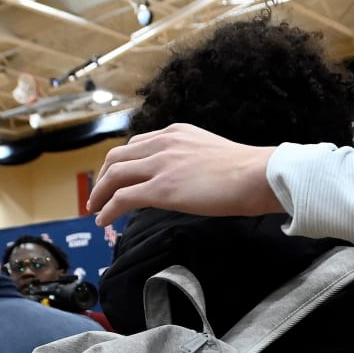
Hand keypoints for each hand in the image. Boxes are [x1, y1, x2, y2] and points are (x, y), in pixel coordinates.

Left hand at [87, 123, 282, 225]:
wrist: (258, 175)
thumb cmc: (248, 170)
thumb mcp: (213, 153)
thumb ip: (193, 160)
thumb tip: (189, 180)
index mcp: (176, 132)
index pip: (138, 144)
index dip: (122, 162)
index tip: (118, 176)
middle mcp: (163, 143)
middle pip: (118, 156)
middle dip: (104, 176)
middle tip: (100, 193)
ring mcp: (160, 165)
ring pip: (115, 175)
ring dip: (100, 193)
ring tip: (95, 208)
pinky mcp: (161, 189)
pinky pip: (122, 198)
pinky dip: (108, 209)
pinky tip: (103, 220)